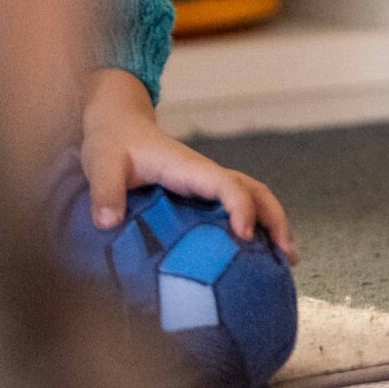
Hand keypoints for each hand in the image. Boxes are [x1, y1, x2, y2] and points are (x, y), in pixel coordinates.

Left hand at [79, 69, 297, 260]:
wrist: (119, 127)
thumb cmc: (113, 144)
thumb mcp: (102, 165)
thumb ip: (105, 192)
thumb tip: (107, 224)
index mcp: (190, 168)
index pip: (228, 186)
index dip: (241, 208)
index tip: (243, 236)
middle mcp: (207, 175)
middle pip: (257, 192)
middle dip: (276, 221)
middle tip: (287, 256)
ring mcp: (208, 184)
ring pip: (255, 198)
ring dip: (274, 224)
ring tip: (284, 260)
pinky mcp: (203, 194)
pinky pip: (239, 207)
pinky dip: (257, 226)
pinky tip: (255, 254)